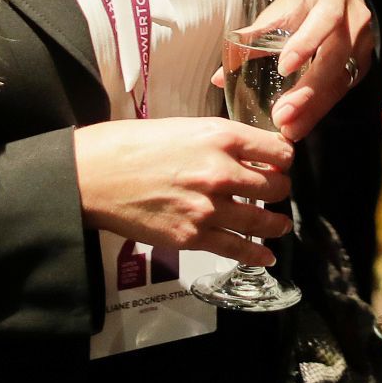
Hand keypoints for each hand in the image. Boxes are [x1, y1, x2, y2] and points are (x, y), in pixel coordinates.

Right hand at [73, 117, 293, 265]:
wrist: (96, 175)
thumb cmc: (134, 145)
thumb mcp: (187, 126)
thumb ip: (221, 141)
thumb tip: (249, 153)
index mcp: (221, 137)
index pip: (278, 151)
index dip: (284, 159)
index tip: (282, 164)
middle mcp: (221, 171)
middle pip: (276, 186)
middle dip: (280, 189)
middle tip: (277, 191)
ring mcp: (208, 207)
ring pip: (262, 220)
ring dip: (275, 224)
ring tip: (279, 225)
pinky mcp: (192, 236)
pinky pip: (236, 248)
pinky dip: (256, 254)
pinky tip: (265, 256)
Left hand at [210, 0, 375, 141]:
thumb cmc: (305, 2)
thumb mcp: (282, 10)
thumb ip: (254, 38)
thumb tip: (218, 77)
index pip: (325, 18)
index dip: (307, 42)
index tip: (284, 67)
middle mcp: (354, 21)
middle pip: (336, 57)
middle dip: (309, 89)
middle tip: (283, 115)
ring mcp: (363, 45)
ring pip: (341, 79)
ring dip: (314, 107)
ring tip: (290, 129)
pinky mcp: (362, 65)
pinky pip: (342, 90)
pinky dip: (320, 108)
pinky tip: (302, 124)